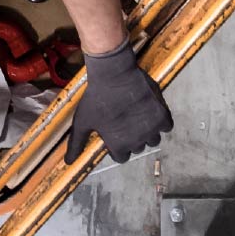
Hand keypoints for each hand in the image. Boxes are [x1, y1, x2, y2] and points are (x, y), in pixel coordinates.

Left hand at [64, 40, 171, 164]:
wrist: (114, 73)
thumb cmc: (96, 97)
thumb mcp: (82, 121)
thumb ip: (77, 144)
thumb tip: (68, 161)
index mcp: (119, 145)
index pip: (121, 157)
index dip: (117, 145)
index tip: (115, 132)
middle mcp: (137, 141)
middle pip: (137, 147)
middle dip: (132, 137)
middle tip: (125, 120)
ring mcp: (151, 128)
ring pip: (153, 139)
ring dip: (147, 132)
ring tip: (138, 116)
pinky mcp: (162, 115)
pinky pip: (167, 127)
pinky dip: (161, 122)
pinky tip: (151, 112)